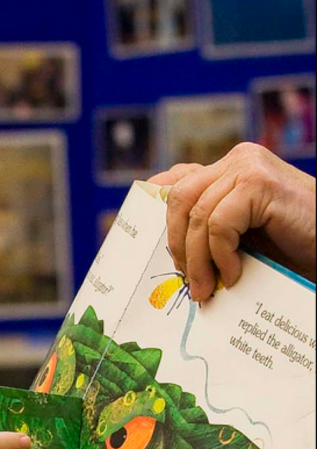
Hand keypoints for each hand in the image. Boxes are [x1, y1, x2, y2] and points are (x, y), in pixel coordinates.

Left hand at [149, 143, 316, 300]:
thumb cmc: (294, 244)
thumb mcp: (243, 234)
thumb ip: (212, 228)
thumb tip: (166, 248)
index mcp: (231, 167)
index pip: (177, 180)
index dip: (156, 209)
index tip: (153, 244)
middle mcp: (238, 160)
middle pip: (179, 198)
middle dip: (178, 244)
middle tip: (188, 281)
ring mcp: (249, 167)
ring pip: (197, 214)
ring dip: (197, 259)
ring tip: (207, 288)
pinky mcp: (261, 183)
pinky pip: (219, 222)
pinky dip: (220, 254)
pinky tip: (234, 273)